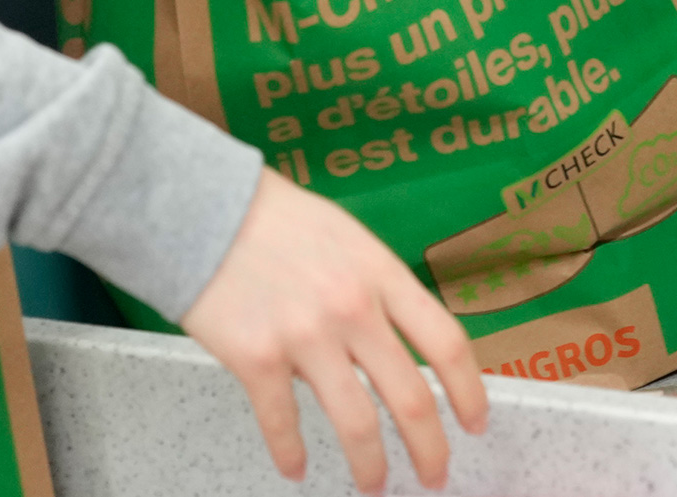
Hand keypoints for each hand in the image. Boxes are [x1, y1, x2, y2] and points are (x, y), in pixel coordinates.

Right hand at [181, 172, 486, 492]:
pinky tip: (295, 469)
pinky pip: (283, 423)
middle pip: (411, 397)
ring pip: (357, 424)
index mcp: (381, 274)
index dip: (469, 392)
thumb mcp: (346, 237)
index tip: (475, 422)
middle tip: (434, 476)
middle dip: (430, 449)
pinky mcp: (256, 358)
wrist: (201, 206)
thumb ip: (375, 288)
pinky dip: (291, 454)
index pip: (446, 342)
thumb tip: (390, 346)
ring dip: (371, 467)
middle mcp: (352, 308)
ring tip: (374, 485)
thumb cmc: (273, 219)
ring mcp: (305, 336)